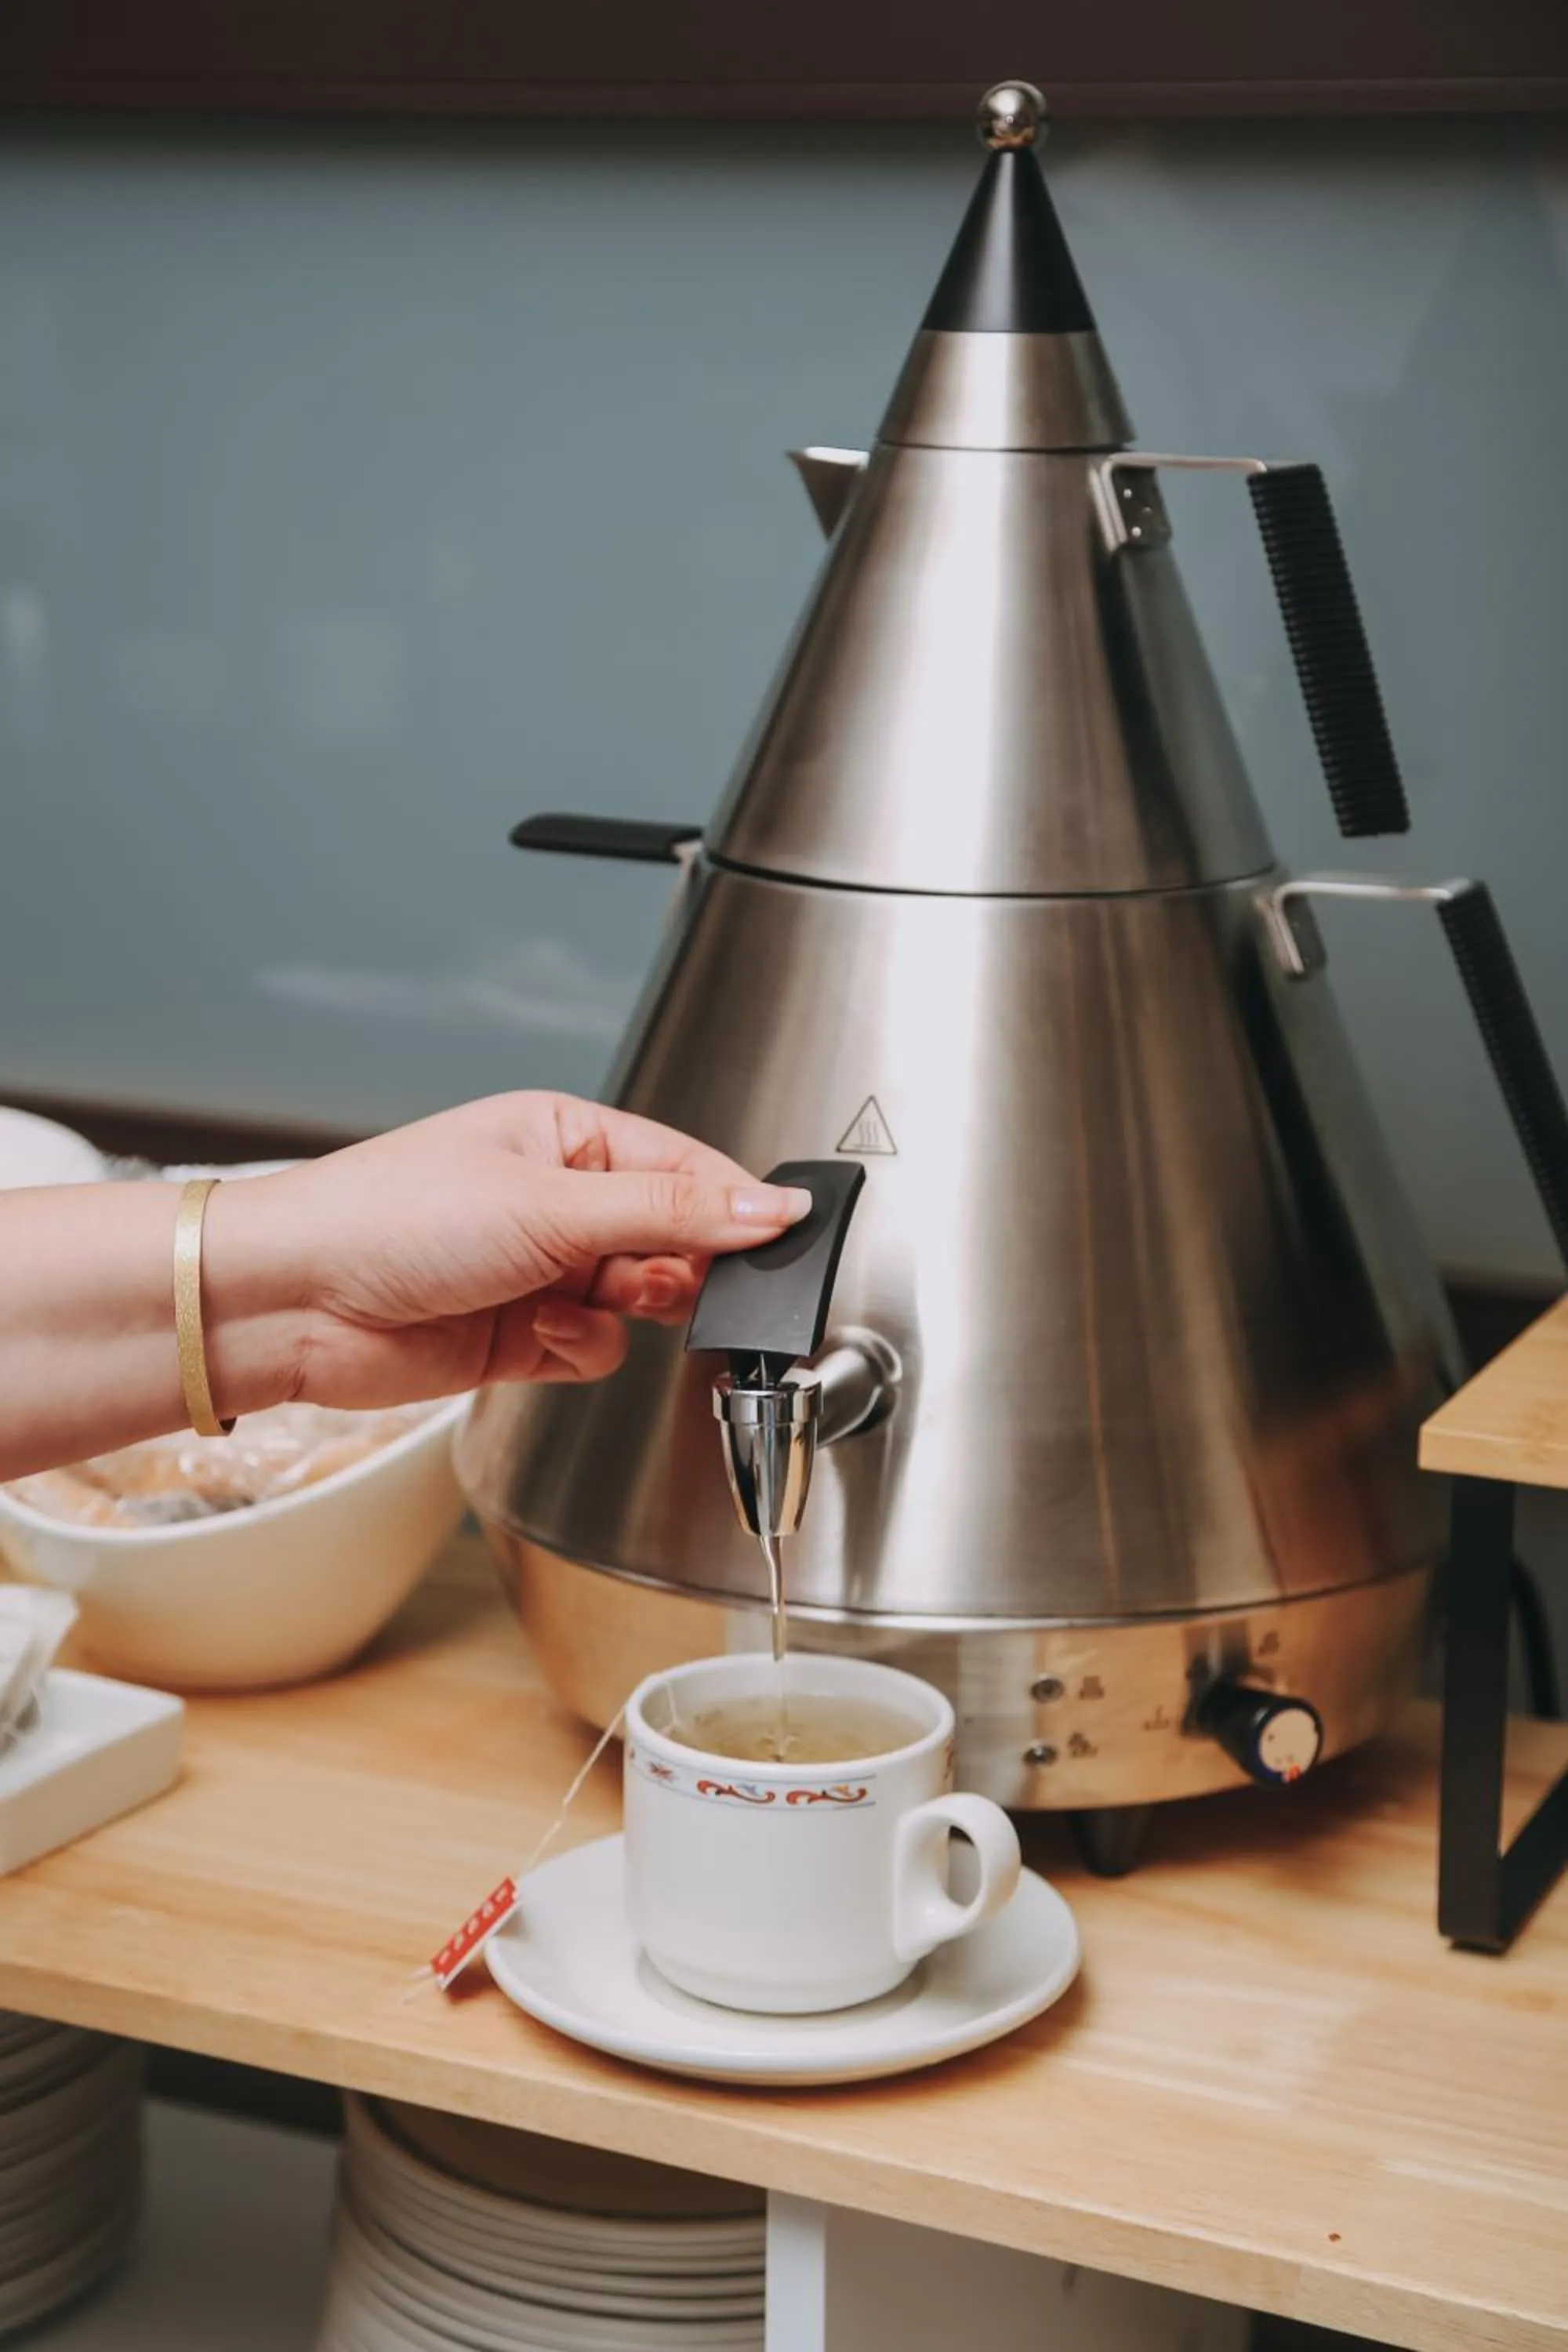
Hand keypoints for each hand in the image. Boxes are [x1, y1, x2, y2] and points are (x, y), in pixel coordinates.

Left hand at [209, 1092, 811, 1410]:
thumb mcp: (552, 1202)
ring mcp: (541, 1271)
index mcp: (566, 1139)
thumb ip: (672, 1213)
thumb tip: (768, 1206)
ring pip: (640, 1302)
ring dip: (622, 1310)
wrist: (297, 1302)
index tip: (783, 1235)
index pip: (685, 1167)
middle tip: (666, 1279)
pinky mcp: (522, 1336)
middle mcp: (558, 1203)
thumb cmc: (391, 1218)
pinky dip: (578, 1348)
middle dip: (679, 1268)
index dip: (734, 1204)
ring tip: (584, 1300)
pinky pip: (595, 1349)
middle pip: (671, 1238)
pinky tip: (534, 1333)